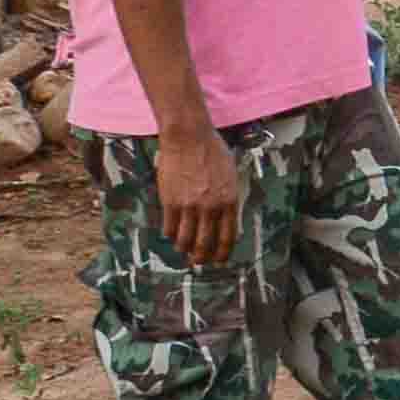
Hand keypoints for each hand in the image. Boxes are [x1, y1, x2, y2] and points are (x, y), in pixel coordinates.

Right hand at [150, 124, 240, 266]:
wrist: (188, 137)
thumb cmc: (212, 151)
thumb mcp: (230, 176)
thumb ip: (228, 198)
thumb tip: (224, 220)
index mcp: (229, 201)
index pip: (228, 237)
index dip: (222, 253)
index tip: (219, 260)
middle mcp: (211, 207)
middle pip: (205, 244)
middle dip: (202, 258)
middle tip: (199, 262)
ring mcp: (189, 206)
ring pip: (185, 240)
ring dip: (184, 248)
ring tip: (184, 250)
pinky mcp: (170, 202)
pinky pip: (169, 228)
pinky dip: (170, 234)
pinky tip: (171, 234)